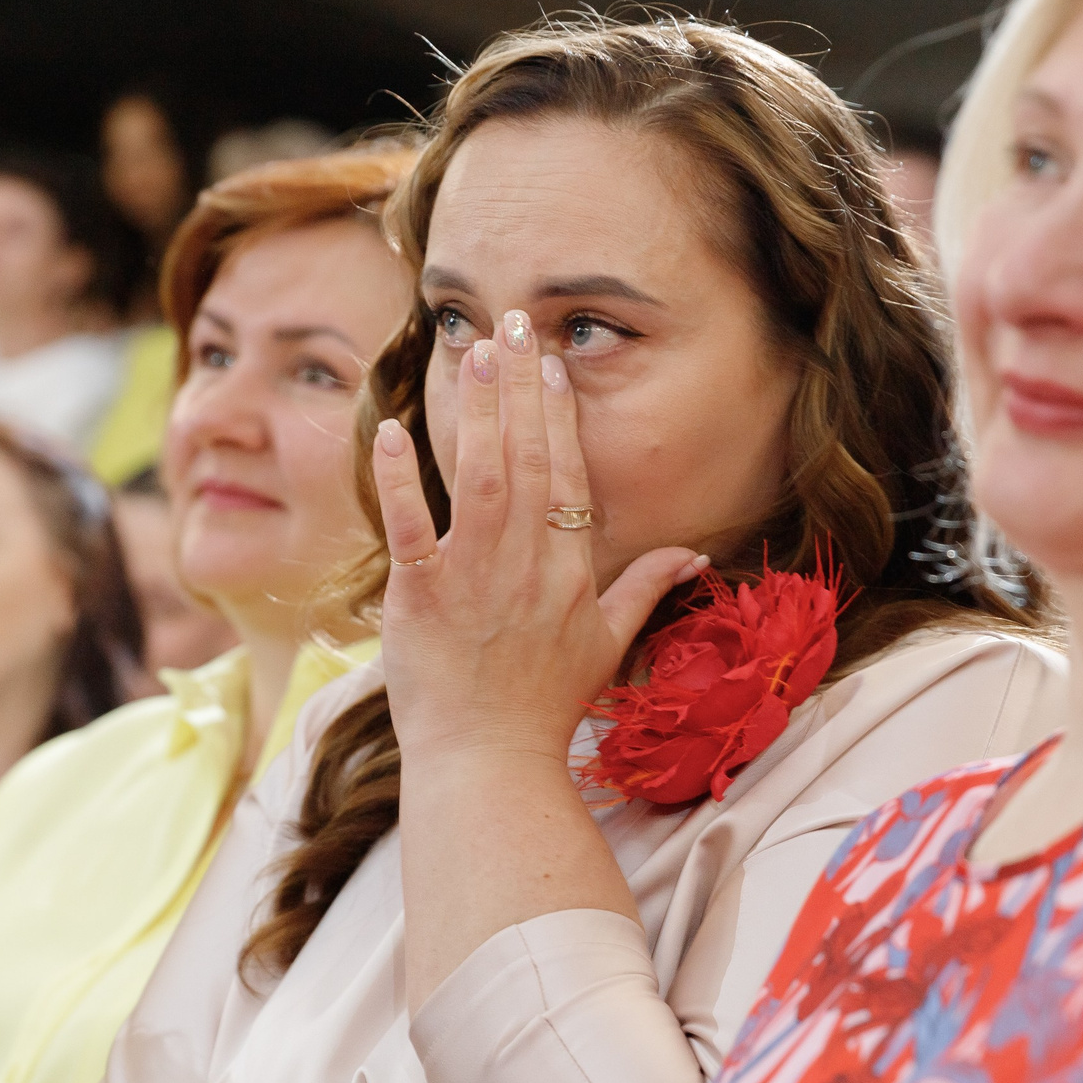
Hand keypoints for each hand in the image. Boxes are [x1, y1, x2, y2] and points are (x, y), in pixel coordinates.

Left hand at [370, 314, 706, 766]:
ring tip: (471, 351)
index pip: (566, 474)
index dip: (557, 415)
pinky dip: (396, 478)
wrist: (490, 761)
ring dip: (476, 411)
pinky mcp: (421, 596)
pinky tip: (388, 429)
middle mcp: (526, 562)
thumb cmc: (546, 706)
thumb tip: (694, 555)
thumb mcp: (609, 643)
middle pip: (526, 457)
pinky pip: (408, 526)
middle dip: (519, 386)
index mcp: (569, 569)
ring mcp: (473, 576)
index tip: (550, 363)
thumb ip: (646, 588)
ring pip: (478, 476)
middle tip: (509, 321)